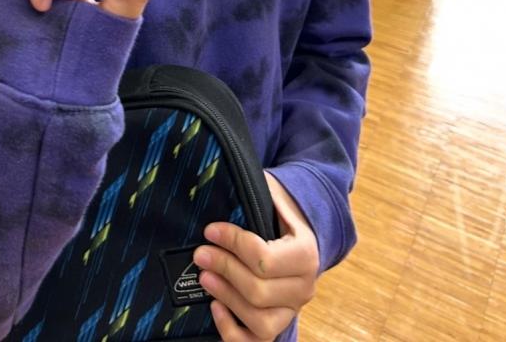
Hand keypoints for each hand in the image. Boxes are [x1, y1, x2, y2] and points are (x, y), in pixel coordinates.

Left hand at [193, 173, 319, 339]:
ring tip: (203, 277)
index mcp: (306, 254)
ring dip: (226, 297)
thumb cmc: (279, 215)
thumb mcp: (276, 197)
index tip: (210, 230)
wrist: (298, 240)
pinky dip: (232, 331)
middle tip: (199, 253)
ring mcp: (291, 312)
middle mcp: (304, 288)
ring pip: (258, 320)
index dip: (232, 244)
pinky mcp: (277, 327)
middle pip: (258, 290)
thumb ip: (261, 191)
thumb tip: (231, 178)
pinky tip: (215, 308)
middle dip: (223, 269)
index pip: (264, 258)